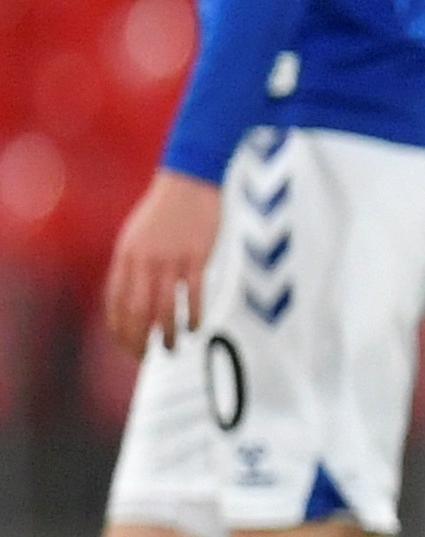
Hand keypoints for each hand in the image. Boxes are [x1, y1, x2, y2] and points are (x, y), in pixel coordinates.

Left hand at [102, 170, 220, 355]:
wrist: (189, 180)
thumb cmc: (164, 209)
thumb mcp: (136, 236)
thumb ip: (132, 265)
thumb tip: (131, 298)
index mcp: (125, 256)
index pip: (115, 302)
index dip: (119, 329)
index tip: (126, 346)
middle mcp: (144, 260)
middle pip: (136, 310)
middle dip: (138, 339)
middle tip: (145, 356)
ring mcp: (171, 258)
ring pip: (164, 307)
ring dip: (166, 333)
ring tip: (171, 348)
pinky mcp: (197, 256)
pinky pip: (194, 293)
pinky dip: (194, 314)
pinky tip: (196, 327)